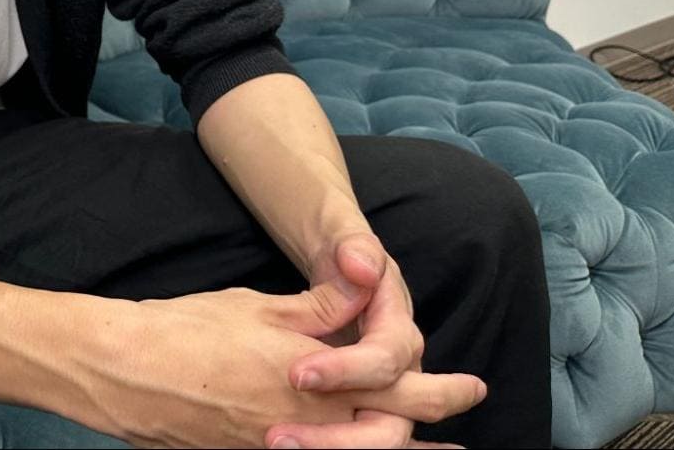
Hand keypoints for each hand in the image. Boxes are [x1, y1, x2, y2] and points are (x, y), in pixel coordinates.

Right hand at [84, 280, 485, 448]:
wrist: (126, 371)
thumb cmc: (187, 329)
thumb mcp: (256, 307)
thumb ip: (316, 307)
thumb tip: (361, 290)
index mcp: (312, 372)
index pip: (396, 384)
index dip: (440, 390)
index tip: (470, 387)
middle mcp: (308, 418)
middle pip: (391, 432)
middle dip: (434, 426)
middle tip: (464, 416)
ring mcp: (282, 445)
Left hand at [264, 231, 474, 449]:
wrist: (348, 267)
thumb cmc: (347, 258)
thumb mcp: (349, 244)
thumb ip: (355, 251)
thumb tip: (360, 267)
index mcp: (399, 334)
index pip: (383, 363)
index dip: (345, 371)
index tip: (297, 375)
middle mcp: (400, 375)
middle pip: (389, 426)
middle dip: (337, 438)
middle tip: (278, 437)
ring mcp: (384, 398)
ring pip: (373, 440)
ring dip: (327, 448)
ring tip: (272, 444)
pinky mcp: (361, 409)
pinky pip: (352, 437)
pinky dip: (324, 447)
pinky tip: (275, 448)